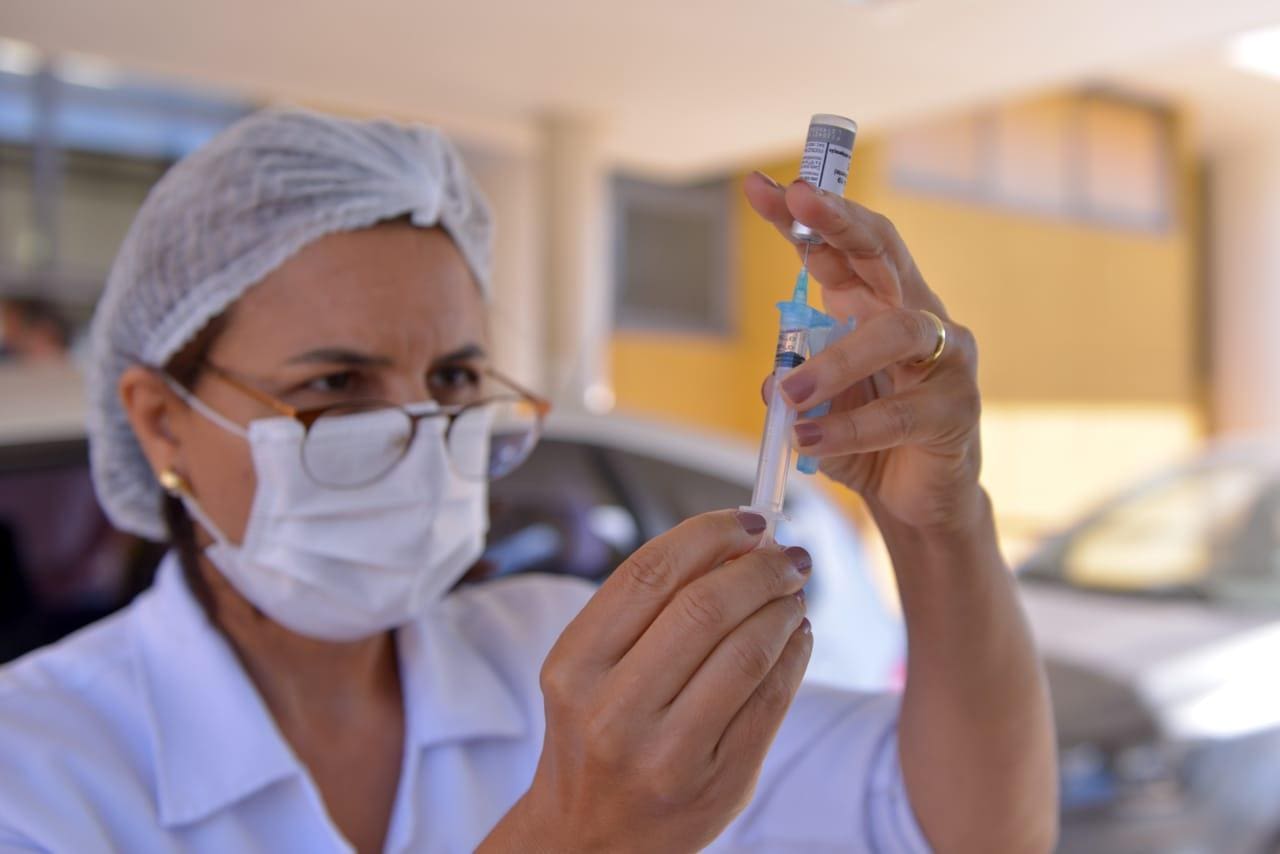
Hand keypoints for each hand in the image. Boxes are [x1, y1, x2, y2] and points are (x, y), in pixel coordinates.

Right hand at [483, 510, 812, 853]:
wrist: (589, 840)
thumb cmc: (593, 738)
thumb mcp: (588, 671)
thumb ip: (646, 608)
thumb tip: (734, 539)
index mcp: (574, 667)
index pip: (651, 573)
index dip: (710, 534)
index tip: (748, 520)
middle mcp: (614, 710)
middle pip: (705, 606)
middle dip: (759, 568)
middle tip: (786, 555)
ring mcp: (668, 753)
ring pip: (748, 651)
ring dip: (784, 607)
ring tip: (793, 592)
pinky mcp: (720, 783)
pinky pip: (773, 699)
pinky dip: (794, 653)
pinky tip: (796, 635)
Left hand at [746, 174, 983, 533]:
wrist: (917, 500)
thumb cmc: (866, 440)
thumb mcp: (816, 404)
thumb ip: (795, 381)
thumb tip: (773, 379)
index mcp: (875, 304)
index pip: (840, 247)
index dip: (805, 215)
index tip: (759, 188)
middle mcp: (916, 316)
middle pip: (882, 251)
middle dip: (840, 220)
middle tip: (800, 198)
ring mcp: (945, 358)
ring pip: (894, 333)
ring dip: (836, 362)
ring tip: (790, 396)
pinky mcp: (956, 409)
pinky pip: (899, 411)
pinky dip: (848, 428)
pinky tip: (809, 442)